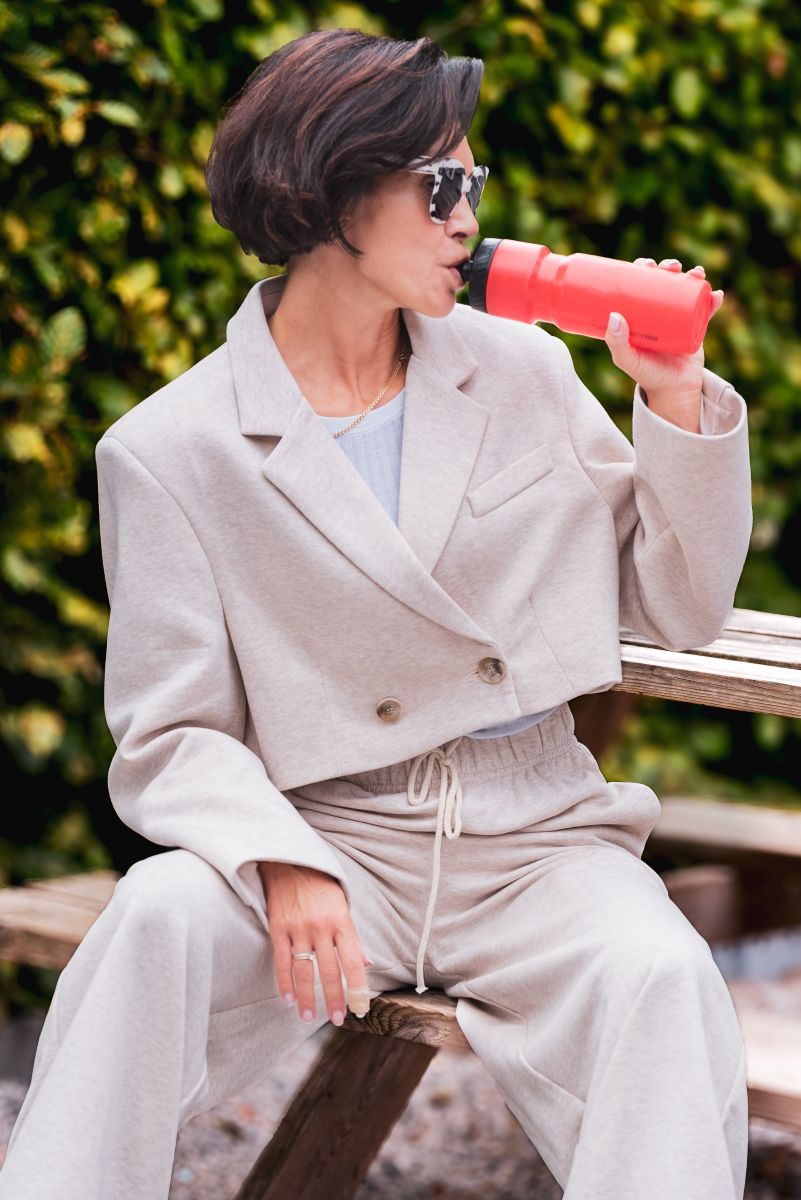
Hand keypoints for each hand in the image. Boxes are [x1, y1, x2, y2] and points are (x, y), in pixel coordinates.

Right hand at [257, 861, 372, 1024]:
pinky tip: (288, 999)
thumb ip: (354, 937)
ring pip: (305, 971)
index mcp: (342, 921)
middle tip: (337, 1020)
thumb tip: (368, 964)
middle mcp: (321, 926)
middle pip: (330, 971)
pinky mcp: (278, 928)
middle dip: (335, 999)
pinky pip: (282, 961)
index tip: (360, 1008)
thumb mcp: (344, 906)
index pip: (353, 962)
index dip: (357, 988)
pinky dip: (284, 982)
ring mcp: (298, 928)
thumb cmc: (321, 886)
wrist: (291, 862)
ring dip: (308, 998)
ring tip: (310, 1017)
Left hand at [604, 257, 724, 398]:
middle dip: (669, 267)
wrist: (672, 391)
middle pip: (666, 281)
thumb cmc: (646, 374)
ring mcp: (681, 317)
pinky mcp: (697, 327)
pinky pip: (707, 310)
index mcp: (642, 313)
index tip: (645, 264)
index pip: (641, 284)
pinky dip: (713, 301)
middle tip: (670, 267)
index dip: (643, 269)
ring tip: (696, 274)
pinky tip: (716, 295)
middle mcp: (661, 311)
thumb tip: (614, 315)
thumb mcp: (627, 359)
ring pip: (688, 290)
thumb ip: (617, 342)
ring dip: (694, 276)